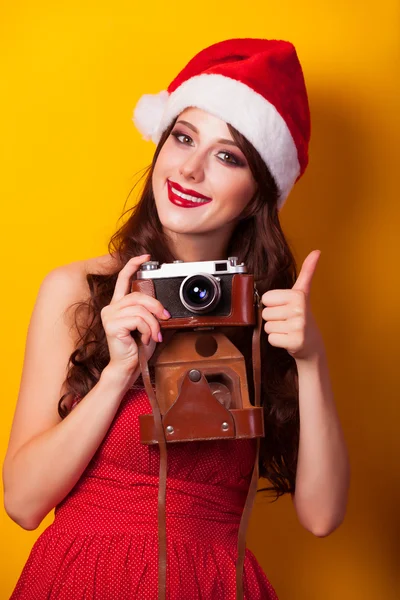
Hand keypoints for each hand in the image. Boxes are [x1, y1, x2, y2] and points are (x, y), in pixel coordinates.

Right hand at [101, 254, 169, 376]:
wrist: (129, 367)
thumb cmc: (137, 347)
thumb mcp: (147, 324)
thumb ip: (149, 311)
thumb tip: (162, 305)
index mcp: (118, 305)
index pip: (123, 278)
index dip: (133, 265)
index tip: (145, 257)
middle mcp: (111, 308)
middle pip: (138, 296)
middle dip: (156, 306)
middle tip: (164, 318)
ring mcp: (110, 316)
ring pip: (141, 309)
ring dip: (153, 324)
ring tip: (153, 335)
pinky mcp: (112, 325)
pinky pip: (138, 320)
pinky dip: (147, 330)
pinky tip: (144, 339)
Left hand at [261, 250, 323, 360]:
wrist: (312, 344)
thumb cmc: (302, 317)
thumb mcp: (304, 293)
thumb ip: (307, 272)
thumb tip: (316, 251)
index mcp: (298, 295)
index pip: (266, 298)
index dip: (273, 304)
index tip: (286, 308)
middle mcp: (299, 310)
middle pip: (265, 313)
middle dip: (274, 318)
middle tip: (287, 321)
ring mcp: (298, 327)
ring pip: (267, 326)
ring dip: (275, 330)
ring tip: (288, 330)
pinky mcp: (295, 342)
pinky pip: (271, 339)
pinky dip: (277, 341)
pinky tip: (288, 339)